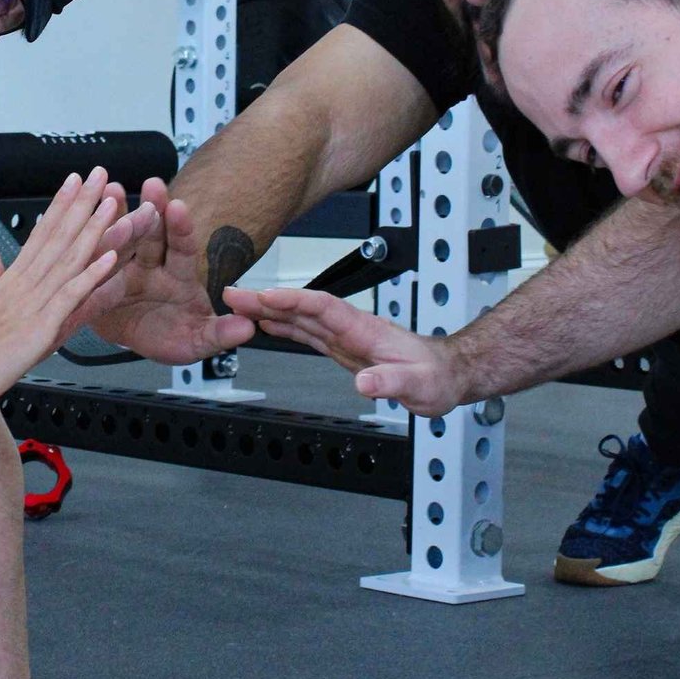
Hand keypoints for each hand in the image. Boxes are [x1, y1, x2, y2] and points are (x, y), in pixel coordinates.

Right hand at [0, 170, 121, 404]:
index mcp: (12, 279)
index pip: (42, 233)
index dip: (60, 205)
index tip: (74, 182)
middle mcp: (25, 283)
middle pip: (59, 234)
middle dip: (81, 202)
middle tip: (99, 173)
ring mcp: (34, 301)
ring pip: (69, 257)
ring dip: (93, 229)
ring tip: (112, 203)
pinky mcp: (42, 324)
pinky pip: (72, 295)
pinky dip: (91, 276)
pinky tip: (109, 259)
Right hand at [79, 178, 255, 363]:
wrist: (142, 341)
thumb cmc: (173, 337)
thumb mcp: (196, 341)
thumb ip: (219, 333)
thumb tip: (247, 327)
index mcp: (179, 277)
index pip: (182, 248)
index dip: (181, 229)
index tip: (178, 208)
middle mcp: (154, 264)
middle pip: (154, 233)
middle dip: (153, 208)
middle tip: (153, 185)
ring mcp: (127, 265)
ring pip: (124, 235)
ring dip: (119, 211)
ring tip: (113, 189)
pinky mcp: (102, 273)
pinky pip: (97, 249)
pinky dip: (94, 225)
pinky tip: (91, 203)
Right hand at [221, 286, 474, 415]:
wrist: (445, 375)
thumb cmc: (435, 377)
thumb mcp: (418, 385)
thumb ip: (391, 382)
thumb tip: (365, 383)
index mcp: (365, 330)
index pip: (323, 308)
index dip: (293, 301)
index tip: (265, 297)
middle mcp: (351, 328)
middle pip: (303, 308)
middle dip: (268, 299)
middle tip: (233, 293)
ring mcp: (345, 337)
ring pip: (301, 318)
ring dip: (270, 310)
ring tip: (238, 303)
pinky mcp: (343, 348)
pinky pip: (308, 332)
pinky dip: (285, 325)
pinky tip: (268, 323)